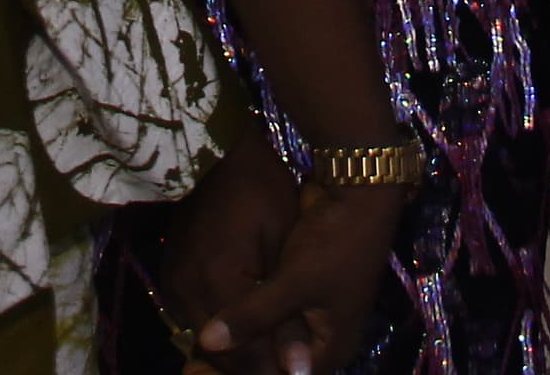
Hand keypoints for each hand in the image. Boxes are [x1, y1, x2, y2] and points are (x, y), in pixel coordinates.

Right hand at [153, 123, 298, 363]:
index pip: (246, 357)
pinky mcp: (170, 279)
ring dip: (238, 350)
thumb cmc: (263, 190)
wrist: (218, 149)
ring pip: (205, 342)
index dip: (276, 368)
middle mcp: (186, 294)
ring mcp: (174, 286)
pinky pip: (194, 321)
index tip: (301, 368)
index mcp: (217, 285)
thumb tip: (297, 371)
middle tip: (290, 358)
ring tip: (274, 343)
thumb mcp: (284, 251)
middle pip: (221, 357)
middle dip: (256, 363)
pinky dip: (221, 330)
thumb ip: (284, 318)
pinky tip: (249, 323)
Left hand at [193, 181, 398, 374]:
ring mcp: (310, 317)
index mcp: (328, 350)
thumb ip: (254, 316)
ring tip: (197, 339)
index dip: (242, 371)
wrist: (356, 193)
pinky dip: (247, 316)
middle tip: (193, 355)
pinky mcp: (298, 294)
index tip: (199, 362)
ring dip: (240, 337)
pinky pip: (269, 316)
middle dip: (237, 357)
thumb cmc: (334, 242)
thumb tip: (208, 343)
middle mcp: (320, 341)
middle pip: (272, 363)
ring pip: (268, 340)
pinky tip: (216, 311)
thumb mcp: (295, 281)